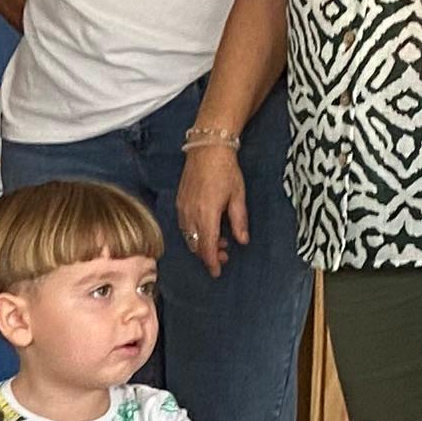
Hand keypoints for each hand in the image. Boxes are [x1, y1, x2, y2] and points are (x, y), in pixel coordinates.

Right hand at [175, 142, 246, 276]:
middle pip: (196, 245)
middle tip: (224, 254)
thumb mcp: (238, 196)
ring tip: (219, 240)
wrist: (207, 149)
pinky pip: (185, 226)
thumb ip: (239, 221)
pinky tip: (207, 228)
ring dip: (202, 243)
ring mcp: (182, 209)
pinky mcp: (179, 202)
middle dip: (208, 254)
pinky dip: (195, 233)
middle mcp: (190, 215)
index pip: (206, 247)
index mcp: (206, 215)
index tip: (217, 272)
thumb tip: (242, 240)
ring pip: (189, 237)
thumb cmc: (225, 170)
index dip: (211, 262)